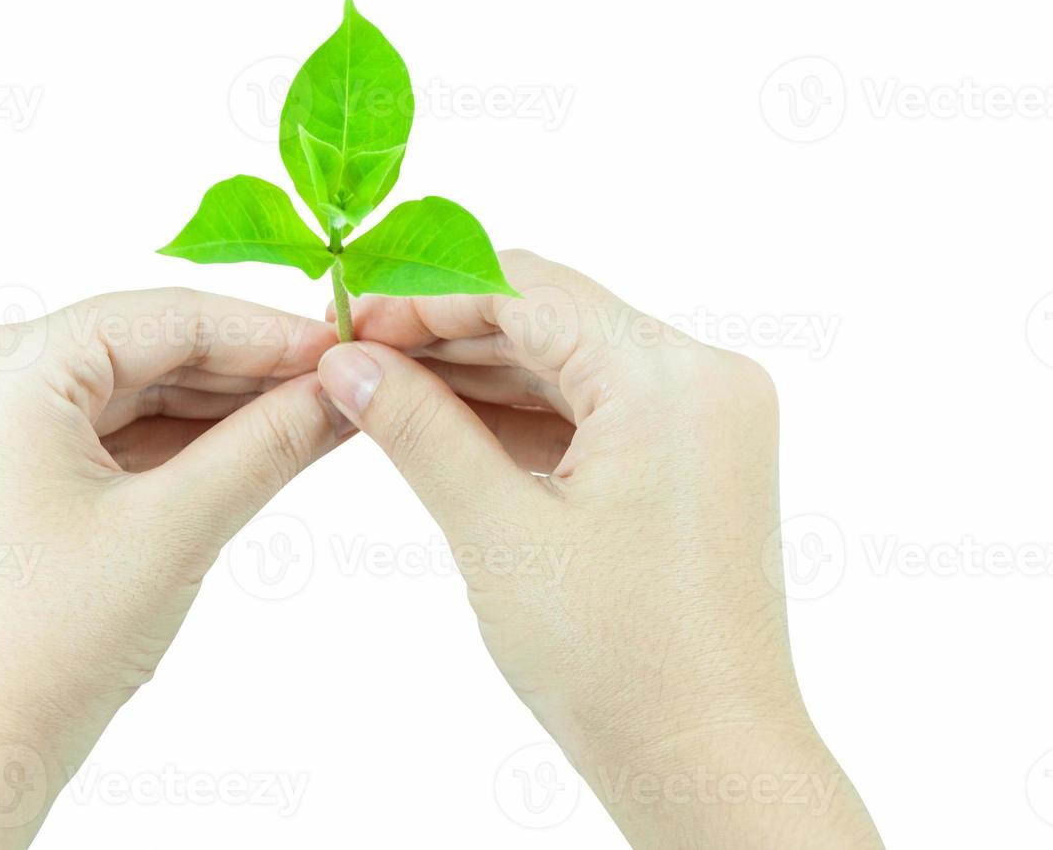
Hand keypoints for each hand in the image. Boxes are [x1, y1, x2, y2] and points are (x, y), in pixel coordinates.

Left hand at [0, 289, 349, 848]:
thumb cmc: (49, 643)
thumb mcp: (179, 526)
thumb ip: (269, 442)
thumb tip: (344, 390)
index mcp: (3, 369)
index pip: (163, 317)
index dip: (266, 332)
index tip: (346, 346)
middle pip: (146, 345)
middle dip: (247, 371)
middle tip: (342, 384)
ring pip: (132, 387)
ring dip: (220, 406)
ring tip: (314, 414)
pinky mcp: (2, 463)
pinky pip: (106, 428)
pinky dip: (178, 440)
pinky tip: (255, 442)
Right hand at [317, 251, 882, 848]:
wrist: (706, 760)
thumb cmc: (617, 661)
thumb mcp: (496, 530)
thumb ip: (418, 429)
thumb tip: (346, 361)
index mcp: (671, 379)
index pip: (527, 291)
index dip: (427, 298)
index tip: (349, 319)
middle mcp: (704, 378)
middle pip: (551, 317)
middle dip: (447, 333)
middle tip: (353, 355)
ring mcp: (705, 418)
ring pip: (568, 361)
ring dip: (479, 372)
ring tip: (383, 388)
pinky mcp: (693, 457)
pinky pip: (594, 407)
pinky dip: (521, 413)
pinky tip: (446, 422)